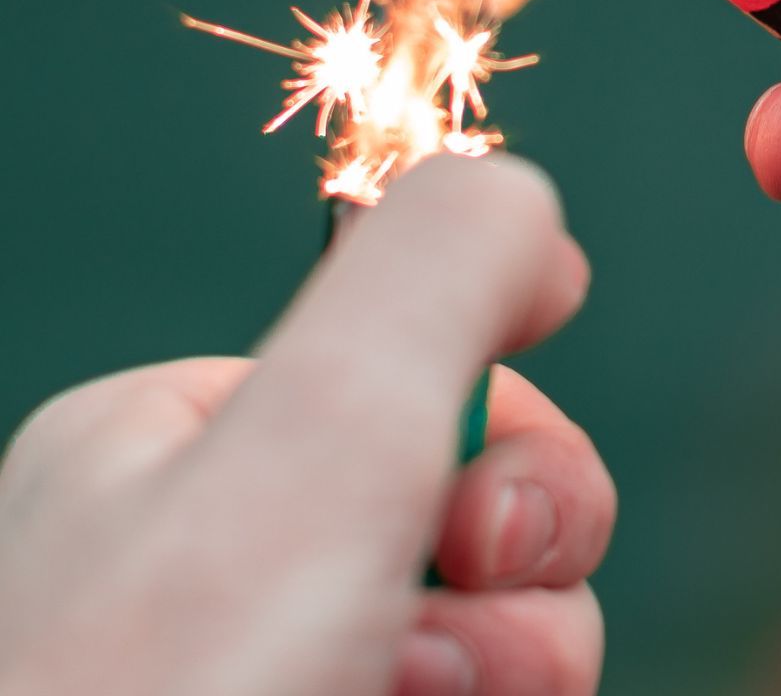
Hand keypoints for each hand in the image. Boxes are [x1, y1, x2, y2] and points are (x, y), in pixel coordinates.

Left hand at [0, 155, 614, 695]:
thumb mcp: (314, 443)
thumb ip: (435, 275)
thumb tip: (528, 202)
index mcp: (183, 443)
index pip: (431, 381)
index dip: (513, 453)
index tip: (489, 534)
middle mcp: (216, 558)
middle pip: (479, 518)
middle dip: (515, 595)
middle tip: (437, 654)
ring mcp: (273, 669)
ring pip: (495, 641)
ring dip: (502, 684)